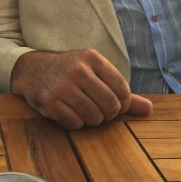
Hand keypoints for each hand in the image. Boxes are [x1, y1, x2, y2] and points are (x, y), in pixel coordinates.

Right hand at [10, 49, 152, 130]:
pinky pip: (76, 124)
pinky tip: (68, 111)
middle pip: (111, 106)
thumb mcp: (94, 71)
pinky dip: (75, 122)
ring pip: (94, 117)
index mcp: (92, 58)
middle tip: (97, 107)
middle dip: (107, 113)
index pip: (123, 89)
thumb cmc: (69, 71)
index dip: (122, 102)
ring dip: (91, 119)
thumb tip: (149, 109)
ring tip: (82, 108)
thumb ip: (121, 90)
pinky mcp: (50, 102)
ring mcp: (62, 86)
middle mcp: (78, 70)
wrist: (31, 69)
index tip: (112, 102)